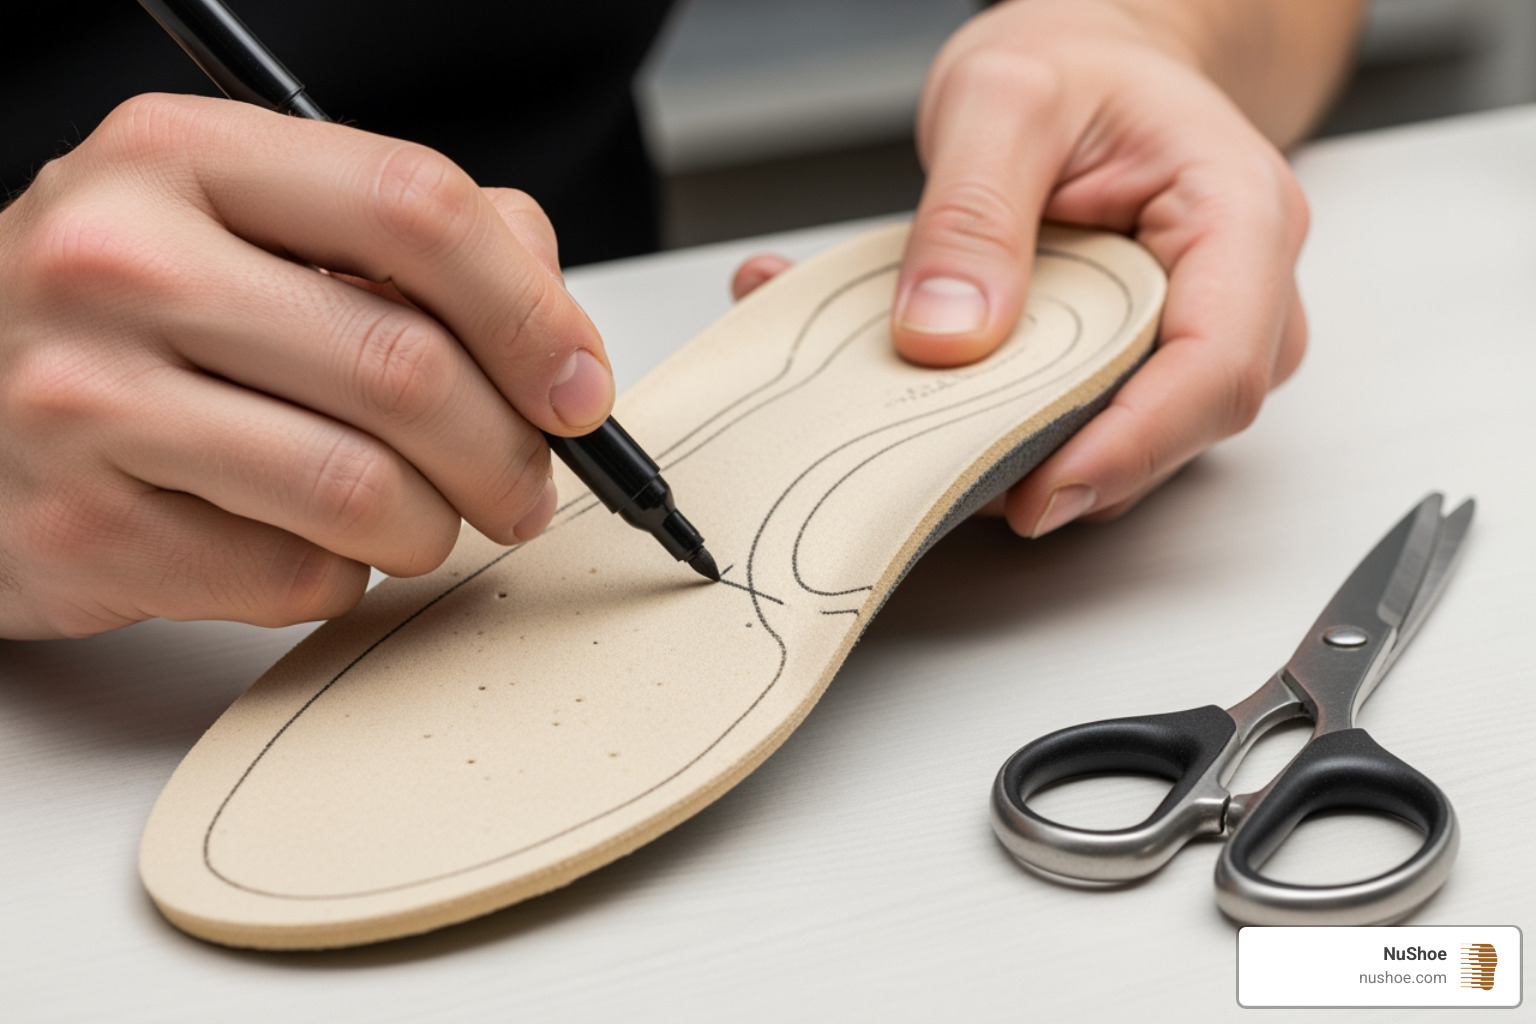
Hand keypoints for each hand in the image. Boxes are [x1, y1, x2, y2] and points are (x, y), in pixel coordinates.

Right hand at [0, 94, 612, 638]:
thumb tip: (556, 333)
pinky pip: (295, 576)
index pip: (418, 208)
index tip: (578, 387)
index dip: (532, 312)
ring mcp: (86, 399)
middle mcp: (121, 262)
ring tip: (424, 518)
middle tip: (527, 485)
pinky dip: (343, 575)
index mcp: (183, 156)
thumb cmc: (127, 316)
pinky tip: (312, 544)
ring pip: (362, 490)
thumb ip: (411, 244)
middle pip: (407, 367)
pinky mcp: (81, 528)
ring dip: (436, 526)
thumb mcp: (247, 224)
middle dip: (509, 452)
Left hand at [738, 0, 1316, 536]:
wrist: (1096, 58)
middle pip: (1181, 423)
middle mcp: (1242, 288)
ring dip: (1043, 458)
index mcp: (1237, 213)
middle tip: (956, 476)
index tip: (1041, 490)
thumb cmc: (1077, 63)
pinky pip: (1105, 425)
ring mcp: (1205, 333)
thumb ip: (971, 212)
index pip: (1217, 366)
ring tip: (939, 435)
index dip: (1132, 446)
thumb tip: (948, 333)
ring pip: (1141, 443)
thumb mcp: (1000, 98)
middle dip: (1073, 466)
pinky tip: (963, 414)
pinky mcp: (1155, 360)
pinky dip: (1031, 435)